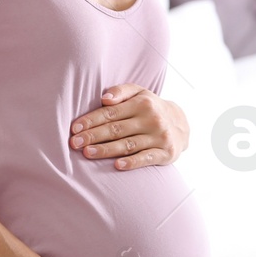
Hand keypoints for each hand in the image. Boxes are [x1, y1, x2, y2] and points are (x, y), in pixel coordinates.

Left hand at [69, 85, 188, 169]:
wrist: (181, 125)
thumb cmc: (150, 108)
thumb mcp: (140, 93)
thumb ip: (121, 91)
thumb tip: (105, 99)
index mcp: (142, 103)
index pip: (111, 113)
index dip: (92, 120)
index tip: (75, 128)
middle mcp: (152, 119)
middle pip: (117, 129)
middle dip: (94, 136)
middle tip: (74, 143)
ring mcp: (159, 137)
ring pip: (128, 145)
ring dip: (106, 150)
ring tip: (87, 153)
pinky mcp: (165, 152)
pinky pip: (146, 158)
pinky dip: (132, 162)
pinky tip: (117, 165)